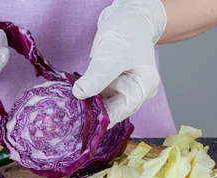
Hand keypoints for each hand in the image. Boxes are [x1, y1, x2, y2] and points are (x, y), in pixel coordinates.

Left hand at [72, 0, 166, 127]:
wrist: (126, 16)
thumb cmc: (126, 32)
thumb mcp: (111, 56)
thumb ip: (97, 77)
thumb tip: (79, 93)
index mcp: (144, 87)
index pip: (124, 109)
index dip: (105, 117)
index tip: (86, 122)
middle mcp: (137, 91)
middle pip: (115, 108)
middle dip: (95, 111)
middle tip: (74, 115)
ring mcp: (125, 87)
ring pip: (105, 102)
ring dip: (89, 103)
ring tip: (72, 107)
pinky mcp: (113, 83)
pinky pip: (100, 93)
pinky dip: (88, 94)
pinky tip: (75, 96)